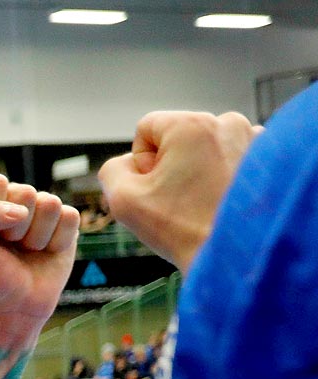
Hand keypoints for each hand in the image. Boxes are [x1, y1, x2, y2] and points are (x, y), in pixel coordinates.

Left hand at [0, 174, 79, 328]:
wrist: (11, 308)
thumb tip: (21, 209)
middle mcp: (6, 199)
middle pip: (25, 191)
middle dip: (16, 227)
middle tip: (7, 247)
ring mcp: (36, 209)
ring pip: (50, 203)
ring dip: (36, 236)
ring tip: (24, 250)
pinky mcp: (62, 222)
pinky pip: (70, 216)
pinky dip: (56, 241)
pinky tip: (44, 253)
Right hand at [99, 110, 258, 270]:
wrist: (235, 255)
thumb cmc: (184, 229)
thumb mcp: (123, 201)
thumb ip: (111, 171)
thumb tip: (127, 163)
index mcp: (189, 125)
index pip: (146, 129)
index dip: (142, 163)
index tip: (157, 188)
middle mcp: (225, 123)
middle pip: (178, 138)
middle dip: (172, 165)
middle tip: (178, 199)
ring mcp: (252, 136)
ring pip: (206, 148)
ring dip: (199, 170)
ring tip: (203, 201)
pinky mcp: (268, 155)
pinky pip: (232, 156)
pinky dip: (224, 174)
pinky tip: (223, 198)